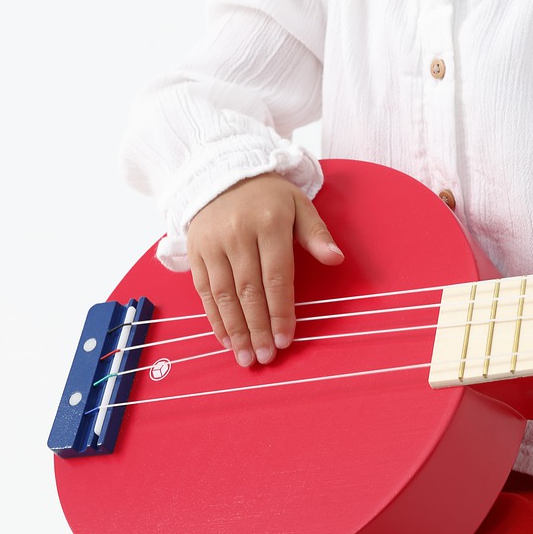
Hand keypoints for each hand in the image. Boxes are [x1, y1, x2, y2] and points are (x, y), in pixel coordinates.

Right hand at [186, 172, 343, 367]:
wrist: (222, 175)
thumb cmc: (268, 196)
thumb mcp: (298, 204)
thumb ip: (316, 233)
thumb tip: (336, 258)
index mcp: (269, 222)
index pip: (276, 275)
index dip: (280, 310)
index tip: (285, 339)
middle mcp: (237, 234)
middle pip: (249, 290)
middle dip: (258, 328)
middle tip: (266, 358)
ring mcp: (213, 244)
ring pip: (224, 295)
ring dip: (236, 330)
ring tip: (246, 357)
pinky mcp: (196, 252)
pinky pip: (205, 291)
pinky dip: (215, 318)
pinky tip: (226, 339)